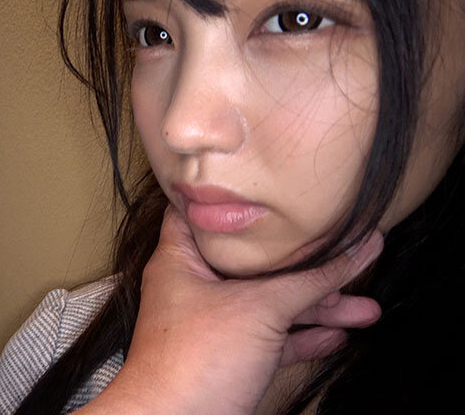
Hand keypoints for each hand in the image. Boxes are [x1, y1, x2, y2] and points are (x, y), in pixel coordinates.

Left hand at [77, 203, 382, 413]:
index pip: (203, 214)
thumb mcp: (260, 308)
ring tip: (366, 308)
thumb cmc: (196, 361)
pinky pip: (272, 339)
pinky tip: (337, 335)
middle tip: (348, 258)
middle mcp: (195, 288)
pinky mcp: (229, 358)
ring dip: (317, 307)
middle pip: (255, 264)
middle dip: (306, 265)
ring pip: (270, 304)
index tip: (272, 188)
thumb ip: (313, 278)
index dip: (235, 199)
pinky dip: (303, 336)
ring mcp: (213, 324)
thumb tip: (361, 248)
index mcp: (182, 261)